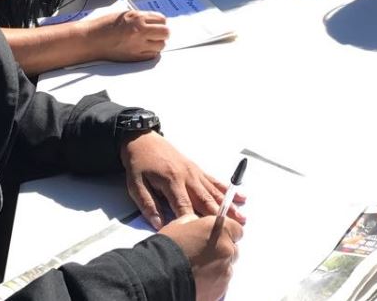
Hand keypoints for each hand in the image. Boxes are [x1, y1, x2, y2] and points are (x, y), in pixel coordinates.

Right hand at [79, 10, 168, 61]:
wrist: (92, 39)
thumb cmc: (105, 26)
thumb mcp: (125, 15)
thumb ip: (141, 18)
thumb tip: (155, 22)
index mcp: (137, 18)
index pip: (162, 19)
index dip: (160, 22)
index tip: (157, 23)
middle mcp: (140, 31)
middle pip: (165, 32)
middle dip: (163, 32)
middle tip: (157, 33)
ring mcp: (138, 45)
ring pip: (161, 45)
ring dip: (158, 43)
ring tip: (149, 41)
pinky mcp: (135, 57)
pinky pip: (152, 55)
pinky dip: (150, 52)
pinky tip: (142, 48)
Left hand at [120, 133, 245, 229]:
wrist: (143, 139)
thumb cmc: (139, 163)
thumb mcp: (135, 185)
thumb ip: (147, 205)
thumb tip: (159, 224)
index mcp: (172, 181)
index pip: (184, 207)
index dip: (193, 222)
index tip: (202, 236)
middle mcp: (187, 177)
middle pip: (205, 200)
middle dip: (219, 217)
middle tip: (232, 230)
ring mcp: (194, 172)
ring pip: (214, 192)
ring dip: (228, 205)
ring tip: (242, 217)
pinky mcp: (197, 169)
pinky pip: (214, 181)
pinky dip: (227, 190)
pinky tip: (240, 196)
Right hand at [159, 214, 242, 300]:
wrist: (159, 275)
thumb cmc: (167, 247)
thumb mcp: (179, 225)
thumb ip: (195, 221)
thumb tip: (199, 223)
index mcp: (220, 229)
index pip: (237, 230)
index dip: (227, 234)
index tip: (218, 238)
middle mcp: (227, 249)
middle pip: (233, 249)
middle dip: (222, 251)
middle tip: (204, 255)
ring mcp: (225, 270)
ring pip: (227, 267)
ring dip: (217, 267)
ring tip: (198, 269)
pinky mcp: (221, 288)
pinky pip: (221, 283)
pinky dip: (213, 281)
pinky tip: (198, 279)